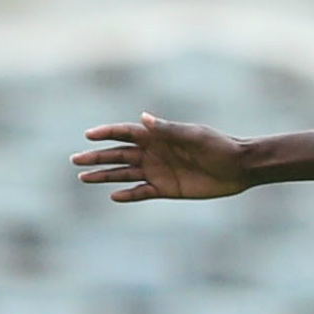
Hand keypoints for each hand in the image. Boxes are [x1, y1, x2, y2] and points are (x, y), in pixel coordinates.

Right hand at [71, 113, 250, 201]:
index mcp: (159, 136)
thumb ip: (168, 129)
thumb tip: (143, 117)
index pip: (126, 132)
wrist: (238, 168)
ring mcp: (158, 171)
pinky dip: (128, 195)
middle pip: (119, 154)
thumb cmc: (218, 146)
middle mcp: (154, 153)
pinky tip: (113, 196)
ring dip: (105, 176)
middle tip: (75, 161)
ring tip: (83, 178)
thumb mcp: (194, 136)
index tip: (88, 135)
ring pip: (125, 174)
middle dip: (97, 157)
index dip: (107, 133)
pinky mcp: (166, 189)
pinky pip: (142, 193)